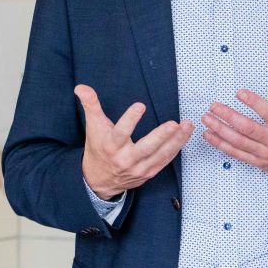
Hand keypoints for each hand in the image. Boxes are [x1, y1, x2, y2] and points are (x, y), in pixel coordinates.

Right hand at [75, 84, 194, 199]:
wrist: (99, 180)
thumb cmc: (98, 149)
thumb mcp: (93, 126)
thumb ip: (90, 105)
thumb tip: (81, 87)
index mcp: (111, 145)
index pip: (121, 132)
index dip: (130, 119)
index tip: (140, 105)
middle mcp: (125, 159)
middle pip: (146, 148)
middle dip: (161, 136)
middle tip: (173, 123)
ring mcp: (138, 168)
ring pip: (160, 155)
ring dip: (176, 140)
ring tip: (187, 125)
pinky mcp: (148, 173)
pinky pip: (165, 161)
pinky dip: (176, 149)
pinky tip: (184, 136)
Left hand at [200, 64, 267, 187]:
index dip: (253, 103)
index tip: (240, 93)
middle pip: (248, 128)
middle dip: (228, 116)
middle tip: (214, 106)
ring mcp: (266, 153)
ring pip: (239, 141)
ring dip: (220, 130)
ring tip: (207, 119)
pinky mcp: (259, 162)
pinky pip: (237, 154)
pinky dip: (221, 145)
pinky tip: (210, 136)